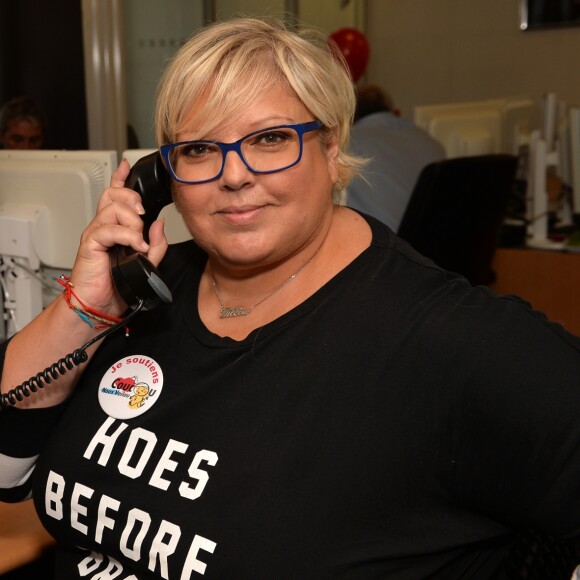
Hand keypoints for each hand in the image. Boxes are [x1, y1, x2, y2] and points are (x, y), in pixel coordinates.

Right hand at [68, 159, 168, 314]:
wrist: (99, 305)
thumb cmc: (117, 285)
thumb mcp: (146, 263)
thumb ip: (156, 243)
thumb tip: (160, 223)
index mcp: (115, 228)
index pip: (115, 196)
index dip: (120, 179)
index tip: (126, 166)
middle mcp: (103, 227)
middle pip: (113, 194)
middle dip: (133, 198)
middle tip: (143, 214)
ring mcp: (96, 234)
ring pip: (113, 209)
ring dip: (132, 222)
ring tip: (139, 241)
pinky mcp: (90, 244)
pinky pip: (109, 229)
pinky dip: (127, 236)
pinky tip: (136, 247)